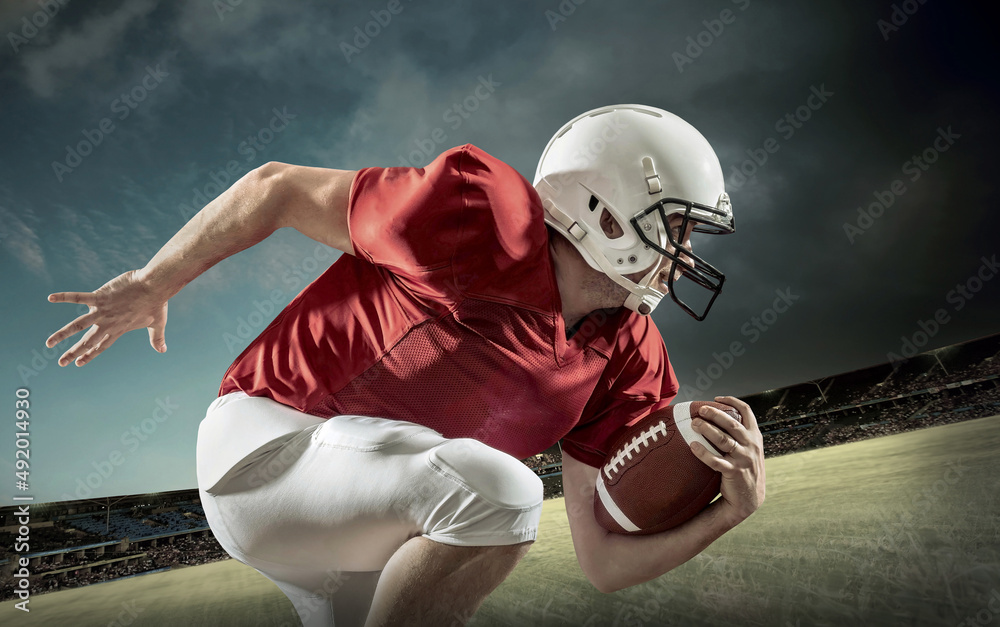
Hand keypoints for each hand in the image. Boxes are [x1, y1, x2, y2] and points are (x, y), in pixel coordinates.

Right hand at [46, 269, 168, 366]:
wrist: (155, 287)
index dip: (90, 355)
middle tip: (60, 362)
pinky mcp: (100, 297)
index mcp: (119, 329)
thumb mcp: (158, 324)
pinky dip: (64, 297)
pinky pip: (78, 297)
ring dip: (62, 335)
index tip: (78, 363)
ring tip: (49, 343)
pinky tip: (50, 298)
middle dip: (73, 352)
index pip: (101, 346)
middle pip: (87, 341)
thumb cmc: (157, 304)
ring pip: (77, 325)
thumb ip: (157, 338)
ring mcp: (102, 311)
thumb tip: (163, 350)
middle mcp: (108, 324)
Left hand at [689, 395, 765, 522]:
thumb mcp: (749, 449)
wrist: (750, 498)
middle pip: (732, 424)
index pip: (747, 412)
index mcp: (755, 436)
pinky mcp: (734, 472)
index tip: (717, 398)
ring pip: (724, 440)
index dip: (732, 401)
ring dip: (707, 429)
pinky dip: (703, 453)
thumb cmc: (744, 468)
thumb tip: (716, 417)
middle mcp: (751, 446)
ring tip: (694, 423)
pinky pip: (716, 461)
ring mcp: (744, 459)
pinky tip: (693, 446)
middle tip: (700, 410)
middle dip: (715, 414)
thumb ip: (739, 435)